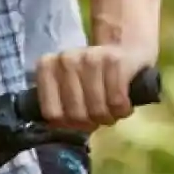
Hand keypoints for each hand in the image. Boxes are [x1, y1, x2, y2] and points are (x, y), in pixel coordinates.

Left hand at [34, 45, 151, 131]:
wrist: (125, 46)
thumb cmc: (93, 74)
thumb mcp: (67, 85)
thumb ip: (57, 102)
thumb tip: (57, 127)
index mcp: (48, 66)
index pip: (52, 113)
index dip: (68, 125)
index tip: (79, 121)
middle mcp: (66, 59)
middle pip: (76, 115)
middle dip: (92, 123)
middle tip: (99, 116)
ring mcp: (91, 58)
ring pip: (97, 111)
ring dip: (109, 117)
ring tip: (113, 110)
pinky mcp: (115, 61)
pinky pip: (116, 102)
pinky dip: (123, 109)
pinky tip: (125, 104)